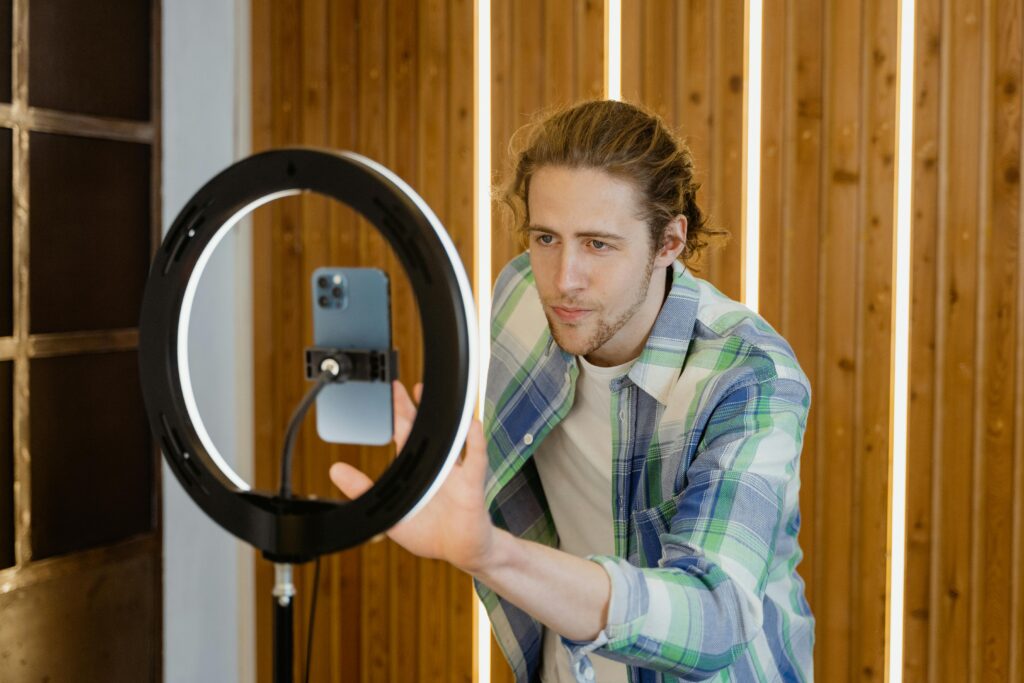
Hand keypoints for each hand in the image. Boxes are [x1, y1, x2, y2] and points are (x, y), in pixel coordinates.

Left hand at [329, 381, 496, 573]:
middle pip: (425, 429)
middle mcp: (435, 465)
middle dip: (414, 406)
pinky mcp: (471, 485)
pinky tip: (471, 426)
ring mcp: (455, 472)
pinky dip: (474, 443)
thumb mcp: (390, 510)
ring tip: (438, 398)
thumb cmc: (430, 530)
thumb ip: (363, 489)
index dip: (397, 411)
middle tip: (403, 385)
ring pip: (451, 437)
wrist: (461, 549)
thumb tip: (335, 470)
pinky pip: (475, 460)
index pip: (405, 432)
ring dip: (445, 416)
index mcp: (416, 468)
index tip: (390, 391)